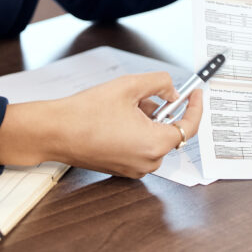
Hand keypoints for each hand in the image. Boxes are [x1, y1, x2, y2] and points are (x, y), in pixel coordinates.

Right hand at [0, 73, 202, 178]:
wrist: (55, 131)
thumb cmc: (86, 112)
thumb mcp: (128, 86)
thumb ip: (158, 83)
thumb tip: (171, 89)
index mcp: (154, 144)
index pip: (188, 127)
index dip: (195, 108)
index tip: (196, 94)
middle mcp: (147, 162)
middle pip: (168, 132)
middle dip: (162, 110)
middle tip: (147, 93)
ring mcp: (134, 169)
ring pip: (153, 139)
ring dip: (147, 119)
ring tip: (125, 104)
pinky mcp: (121, 169)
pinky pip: (139, 147)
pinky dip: (137, 130)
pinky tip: (117, 117)